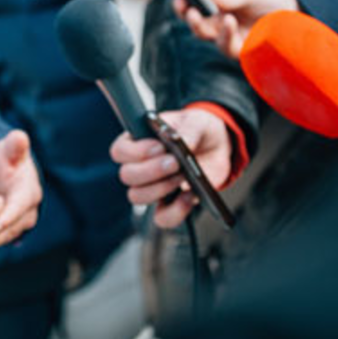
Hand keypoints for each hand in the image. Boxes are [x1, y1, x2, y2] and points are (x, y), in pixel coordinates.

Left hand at [0, 130, 41, 256]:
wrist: (7, 170)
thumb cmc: (8, 158)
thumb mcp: (9, 150)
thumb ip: (15, 145)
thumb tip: (19, 136)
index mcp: (29, 191)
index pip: (19, 205)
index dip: (7, 216)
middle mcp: (27, 210)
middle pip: (12, 227)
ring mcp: (17, 222)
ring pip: (4, 237)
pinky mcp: (5, 229)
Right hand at [110, 108, 232, 228]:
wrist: (217, 146)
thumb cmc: (197, 129)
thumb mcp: (195, 121)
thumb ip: (188, 129)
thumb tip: (181, 141)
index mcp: (138, 141)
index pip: (120, 151)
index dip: (135, 152)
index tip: (159, 147)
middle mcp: (140, 165)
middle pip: (127, 176)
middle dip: (151, 170)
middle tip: (175, 162)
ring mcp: (153, 186)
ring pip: (137, 197)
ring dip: (160, 188)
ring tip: (183, 176)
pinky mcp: (169, 203)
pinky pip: (162, 217)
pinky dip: (175, 211)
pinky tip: (189, 196)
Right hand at [164, 0, 298, 58]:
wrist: (293, 15)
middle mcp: (213, 16)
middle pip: (189, 15)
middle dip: (181, 8)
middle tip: (180, 2)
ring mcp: (222, 33)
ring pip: (201, 32)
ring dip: (196, 23)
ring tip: (195, 13)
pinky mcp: (236, 49)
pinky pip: (224, 45)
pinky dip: (224, 34)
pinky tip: (227, 22)